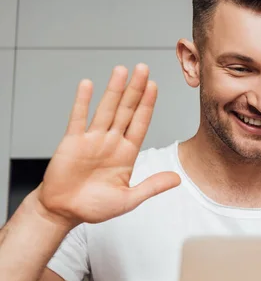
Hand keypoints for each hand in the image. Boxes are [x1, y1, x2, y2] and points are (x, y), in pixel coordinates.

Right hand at [36, 63, 180, 227]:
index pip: (140, 123)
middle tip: (143, 68)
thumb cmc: (95, 206)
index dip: (147, 105)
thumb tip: (177, 179)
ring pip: (105, 109)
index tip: (154, 86)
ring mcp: (92, 139)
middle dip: (135, 89)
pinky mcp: (72, 142)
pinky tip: (88, 85)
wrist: (63, 211)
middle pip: (126, 110)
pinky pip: (78, 118)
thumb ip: (152, 187)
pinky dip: (82, 102)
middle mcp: (111, 141)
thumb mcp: (129, 199)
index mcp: (126, 153)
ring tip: (121, 70)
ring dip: (113, 90)